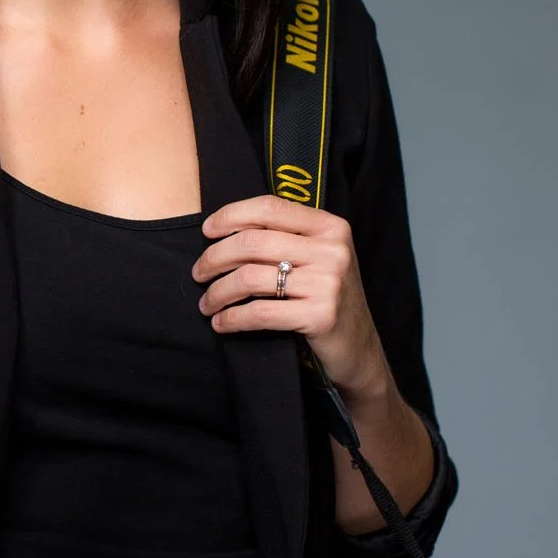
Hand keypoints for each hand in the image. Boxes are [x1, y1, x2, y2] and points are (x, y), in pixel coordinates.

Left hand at [193, 194, 388, 399]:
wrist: (358, 349)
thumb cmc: (326, 298)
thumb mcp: (317, 257)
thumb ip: (285, 236)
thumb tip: (224, 227)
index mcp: (330, 227)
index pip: (269, 208)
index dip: (231, 215)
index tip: (207, 231)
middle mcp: (332, 250)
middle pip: (253, 242)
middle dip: (215, 258)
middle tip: (199, 273)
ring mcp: (328, 283)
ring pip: (250, 277)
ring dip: (218, 291)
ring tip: (207, 302)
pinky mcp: (321, 316)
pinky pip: (260, 312)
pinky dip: (233, 318)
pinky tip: (221, 323)